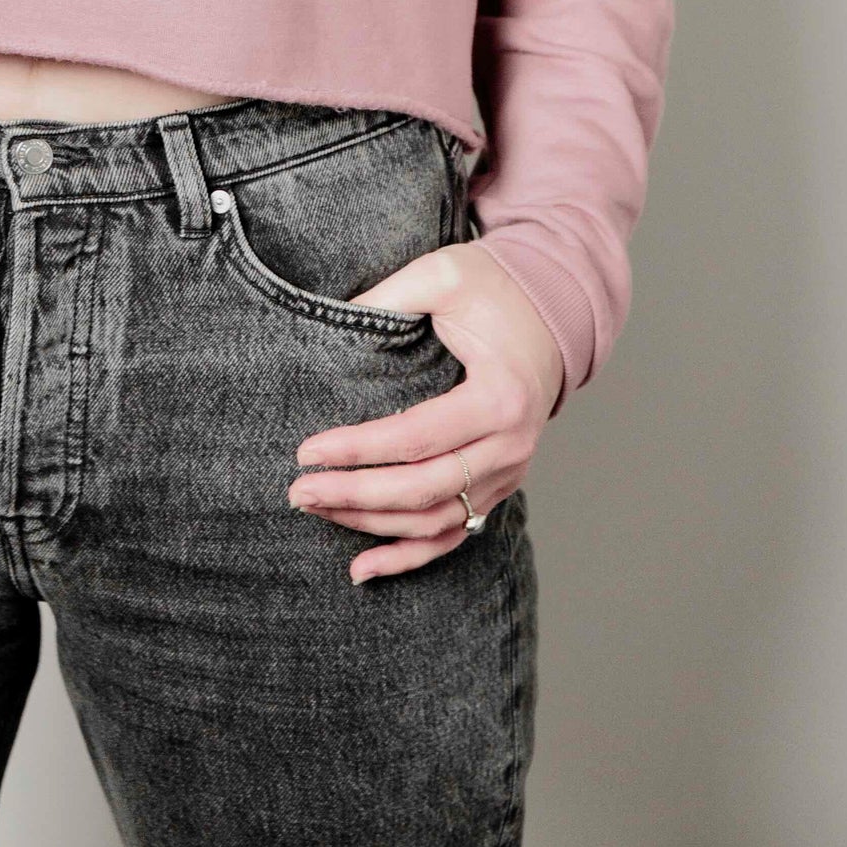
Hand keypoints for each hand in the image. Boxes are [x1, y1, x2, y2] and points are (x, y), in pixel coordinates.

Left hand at [285, 240, 564, 582]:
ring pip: (434, 520)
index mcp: (499, 396)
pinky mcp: (498, 486)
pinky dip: (408, 557)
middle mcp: (511, 445)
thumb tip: (328, 321)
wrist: (548, 312)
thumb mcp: (442, 276)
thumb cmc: (492, 290)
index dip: (359, 450)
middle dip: (354, 494)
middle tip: (299, 490)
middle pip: (422, 489)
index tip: (308, 451)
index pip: (417, 437)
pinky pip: (453, 535)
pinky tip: (362, 570)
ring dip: (372, 524)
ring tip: (317, 511)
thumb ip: (389, 297)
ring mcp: (509, 473)